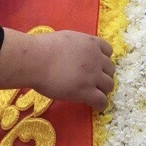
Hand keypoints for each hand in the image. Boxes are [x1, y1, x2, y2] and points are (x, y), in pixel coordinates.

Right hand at [0, 27, 115, 111]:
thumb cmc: (42, 48)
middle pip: (110, 69)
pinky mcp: (86, 91)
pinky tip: (95, 106)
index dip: (102, 59)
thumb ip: (76, 45)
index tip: (96, 65)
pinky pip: (102, 101)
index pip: (108, 51)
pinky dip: (101, 104)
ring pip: (109, 85)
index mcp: (90, 43)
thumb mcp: (65, 38)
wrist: (35, 61)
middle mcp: (96, 58)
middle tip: (93, 81)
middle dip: (103, 75)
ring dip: (103, 90)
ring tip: (94, 95)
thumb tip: (74, 51)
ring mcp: (93, 76)